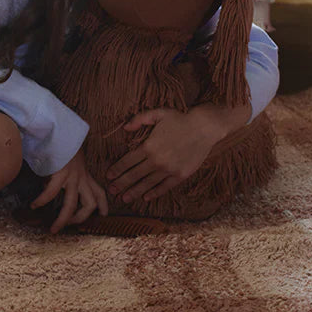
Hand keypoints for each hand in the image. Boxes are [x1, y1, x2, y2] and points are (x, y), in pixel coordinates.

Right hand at [32, 147, 108, 234]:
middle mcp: (81, 176)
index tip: (103, 215)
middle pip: (89, 204)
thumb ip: (65, 173)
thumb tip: (50, 185)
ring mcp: (72, 175)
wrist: (59, 128)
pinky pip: (51, 193)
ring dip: (63, 220)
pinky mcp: (61, 173)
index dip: (103, 205)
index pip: (99, 191)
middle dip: (80, 219)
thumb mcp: (69, 159)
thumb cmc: (61, 142)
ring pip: (71, 205)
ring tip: (53, 229)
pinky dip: (42, 201)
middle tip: (69, 225)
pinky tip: (34, 205)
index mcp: (85, 173)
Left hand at [105, 106, 223, 205]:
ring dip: (135, 191)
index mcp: (148, 146)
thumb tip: (125, 127)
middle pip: (134, 175)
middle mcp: (156, 160)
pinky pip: (164, 187)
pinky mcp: (180, 175)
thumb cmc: (180, 119)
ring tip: (125, 198)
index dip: (117, 169)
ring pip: (147, 184)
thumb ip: (139, 119)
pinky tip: (146, 197)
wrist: (204, 127)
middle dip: (121, 184)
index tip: (108, 176)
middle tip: (111, 191)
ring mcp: (169, 169)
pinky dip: (155, 193)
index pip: (128, 161)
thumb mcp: (157, 113)